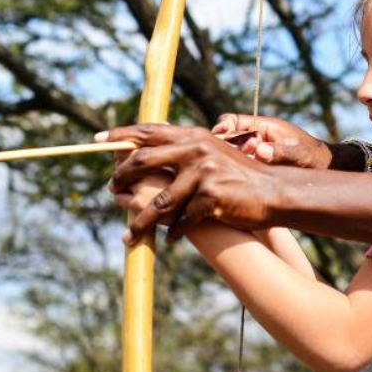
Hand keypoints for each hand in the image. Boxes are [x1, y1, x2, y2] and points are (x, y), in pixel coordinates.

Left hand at [99, 123, 278, 242]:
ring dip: (141, 221)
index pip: (149, 131)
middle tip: (112, 190)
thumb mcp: (213, 153)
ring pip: (159, 202)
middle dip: (122, 178)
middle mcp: (196, 149)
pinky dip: (174, 232)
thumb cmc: (240, 176)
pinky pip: (182, 220)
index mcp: (194, 135)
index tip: (98, 139)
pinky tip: (171, 240)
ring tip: (130, 235)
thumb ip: (185, 151)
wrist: (274, 192)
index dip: (121, 134)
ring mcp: (203, 173)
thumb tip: (148, 155)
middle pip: (143, 162)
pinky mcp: (211, 197)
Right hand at [211, 113, 330, 168]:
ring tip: (249, 164)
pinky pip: (238, 165)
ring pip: (231, 153)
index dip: (224, 125)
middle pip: (228, 137)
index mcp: (264, 126)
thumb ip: (280, 152)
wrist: (322, 168)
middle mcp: (255, 138)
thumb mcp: (299, 154)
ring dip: (232, 158)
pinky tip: (242, 178)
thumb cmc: (312, 157)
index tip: (220, 133)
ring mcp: (254, 152)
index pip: (234, 120)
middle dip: (228, 145)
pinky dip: (236, 170)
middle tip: (246, 152)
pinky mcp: (255, 166)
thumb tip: (259, 151)